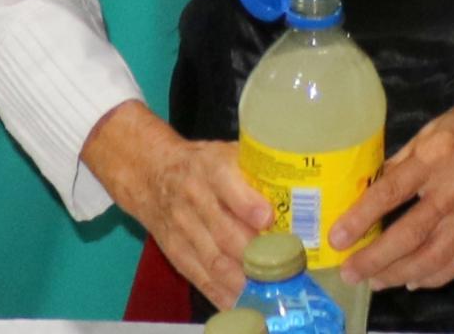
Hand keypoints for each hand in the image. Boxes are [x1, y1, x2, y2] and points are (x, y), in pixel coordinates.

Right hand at [81, 103, 268, 308]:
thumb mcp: (227, 152)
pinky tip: (240, 301)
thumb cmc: (204, 164)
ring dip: (239, 278)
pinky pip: (198, 275)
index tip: (268, 219)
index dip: (247, 204)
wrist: (152, 174)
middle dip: (252, 252)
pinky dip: (219, 292)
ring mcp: (183, 228)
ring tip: (265, 290)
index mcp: (212, 168)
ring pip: (212, 258)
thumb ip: (258, 166)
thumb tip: (301, 183)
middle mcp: (195, 198)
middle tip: (281, 267)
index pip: (226, 184)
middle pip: (222, 230)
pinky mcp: (176, 251)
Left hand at [337, 71, 453, 291]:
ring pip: (432, 256)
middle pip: (409, 235)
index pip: (391, 192)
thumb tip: (374, 189)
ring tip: (375, 280)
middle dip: (373, 259)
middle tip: (349, 271)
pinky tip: (412, 280)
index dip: (361, 218)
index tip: (336, 238)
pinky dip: (432, 277)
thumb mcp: (436, 126)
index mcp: (437, 154)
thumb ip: (405, 160)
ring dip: (398, 274)